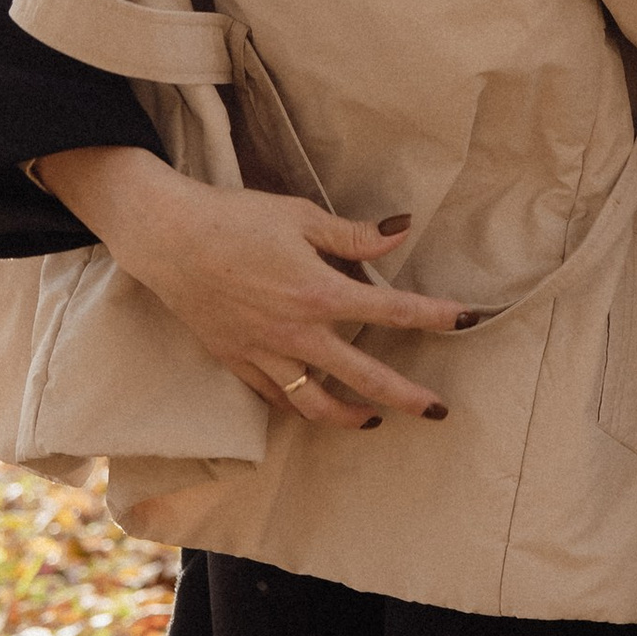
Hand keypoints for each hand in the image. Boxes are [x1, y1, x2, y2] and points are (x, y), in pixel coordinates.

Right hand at [31, 149, 479, 427]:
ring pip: (316, 402)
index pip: (392, 310)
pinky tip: (315, 405)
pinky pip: (275, 396)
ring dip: (351, 415)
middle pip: (365, 376)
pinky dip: (299, 405)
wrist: (167, 237)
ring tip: (374, 419)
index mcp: (319, 293)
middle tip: (438, 411)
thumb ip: (354, 235)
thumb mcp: (300, 216)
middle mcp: (297, 332)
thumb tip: (402, 232)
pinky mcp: (236, 360)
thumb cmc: (235, 218)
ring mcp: (264, 352)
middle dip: (407, 396)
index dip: (435, 316)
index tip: (469, 321)